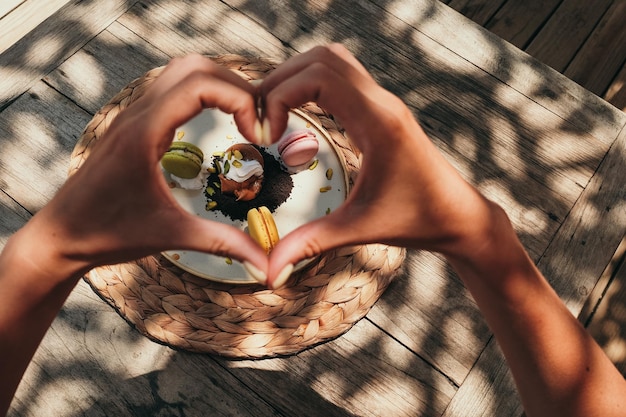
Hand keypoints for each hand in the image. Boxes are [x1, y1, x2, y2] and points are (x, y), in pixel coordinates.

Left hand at [22, 54, 268, 280]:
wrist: (60, 236)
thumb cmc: (107, 234)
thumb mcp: (170, 236)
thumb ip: (222, 243)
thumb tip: (266, 263)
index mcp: (144, 132)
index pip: (201, 85)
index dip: (240, 100)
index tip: (258, 135)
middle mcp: (137, 113)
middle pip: (195, 67)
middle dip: (236, 86)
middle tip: (256, 121)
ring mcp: (133, 115)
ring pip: (181, 73)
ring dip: (218, 85)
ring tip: (242, 116)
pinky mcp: (133, 125)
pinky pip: (171, 89)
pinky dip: (201, 93)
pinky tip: (215, 120)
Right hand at [259, 44, 497, 286]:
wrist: (458, 215)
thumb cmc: (417, 220)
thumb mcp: (359, 230)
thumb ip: (310, 244)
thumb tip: (268, 272)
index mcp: (378, 121)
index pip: (318, 76)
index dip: (279, 96)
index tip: (267, 135)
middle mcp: (382, 102)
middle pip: (322, 57)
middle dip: (281, 80)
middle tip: (260, 118)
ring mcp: (384, 102)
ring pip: (332, 60)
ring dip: (297, 77)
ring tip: (274, 112)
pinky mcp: (382, 109)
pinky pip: (342, 77)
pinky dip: (313, 84)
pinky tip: (298, 114)